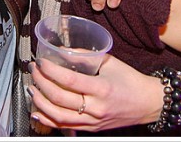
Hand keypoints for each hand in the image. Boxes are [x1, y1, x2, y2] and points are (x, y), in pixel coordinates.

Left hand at [28, 55, 158, 131]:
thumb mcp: (111, 62)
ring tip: (32, 88)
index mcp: (102, 89)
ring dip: (40, 102)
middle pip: (59, 99)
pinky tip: (37, 110)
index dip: (51, 71)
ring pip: (58, 116)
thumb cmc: (131, 81)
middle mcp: (96, 108)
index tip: (41, 62)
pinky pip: (64, 127)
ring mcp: (93, 121)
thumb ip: (86, 56)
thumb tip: (63, 51)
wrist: (148, 103)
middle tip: (34, 71)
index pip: (69, 81)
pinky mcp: (91, 129)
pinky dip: (47, 119)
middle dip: (41, 83)